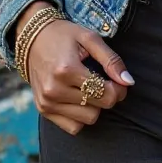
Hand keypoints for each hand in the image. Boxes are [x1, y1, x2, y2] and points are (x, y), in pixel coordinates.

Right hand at [20, 10, 133, 134]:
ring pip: (86, 120)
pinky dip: (81, 116)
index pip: (105, 94)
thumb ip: (111, 60)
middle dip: (107, 97)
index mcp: (66, 70)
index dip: (119, 90)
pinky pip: (73, 127)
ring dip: (94, 107)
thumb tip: (128, 81)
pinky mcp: (43, 110)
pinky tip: (79, 98)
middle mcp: (54, 90)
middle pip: (97, 110)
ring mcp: (47, 103)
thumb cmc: (64, 36)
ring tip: (89, 88)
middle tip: (106, 82)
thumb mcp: (90, 38)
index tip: (118, 80)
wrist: (33, 39)